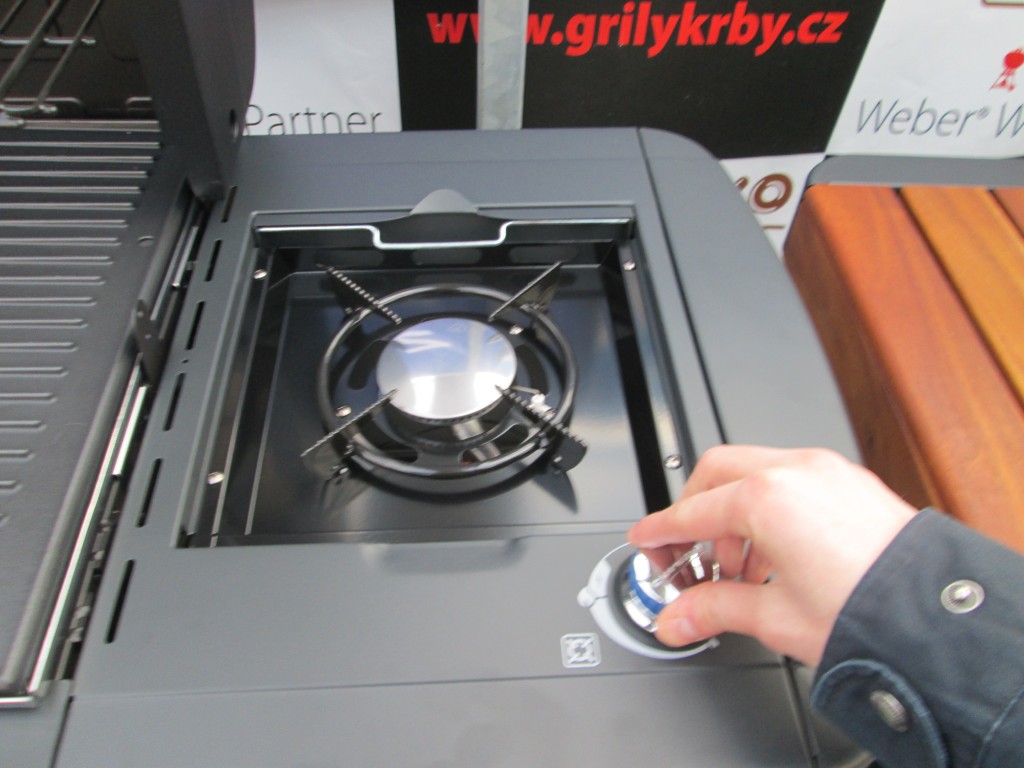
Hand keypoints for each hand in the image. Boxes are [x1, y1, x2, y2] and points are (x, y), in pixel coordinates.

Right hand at [627, 445, 915, 666]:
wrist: (937, 619)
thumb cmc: (870, 613)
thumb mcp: (775, 616)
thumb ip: (714, 608)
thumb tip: (677, 619)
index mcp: (768, 499)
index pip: (692, 510)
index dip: (660, 530)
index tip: (645, 540)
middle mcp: (796, 472)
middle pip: (716, 473)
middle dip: (695, 511)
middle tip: (688, 554)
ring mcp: (826, 471)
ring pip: (754, 470)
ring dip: (733, 511)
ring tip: (738, 567)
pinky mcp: (850, 481)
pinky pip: (790, 477)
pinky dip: (768, 506)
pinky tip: (773, 553)